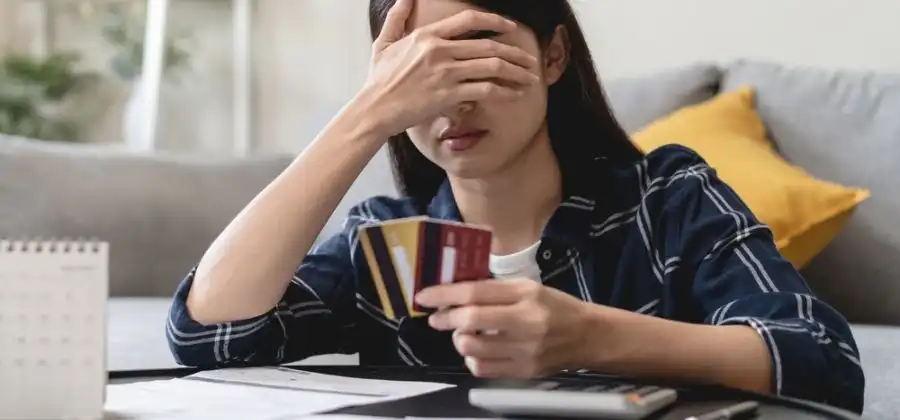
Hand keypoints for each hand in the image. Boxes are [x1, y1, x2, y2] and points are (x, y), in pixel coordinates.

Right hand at [356, 0, 540, 137]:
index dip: (495, 21)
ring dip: (516, 72)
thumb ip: (397, 17)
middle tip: (529, 59)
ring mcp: (446, 72)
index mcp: (428, 35)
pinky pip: (486, 89)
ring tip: (529, 78)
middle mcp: (440, 50)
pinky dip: (505, 91)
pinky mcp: (449, 94)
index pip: (469, 20)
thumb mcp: (384, 43)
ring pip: (492, 66)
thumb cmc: (379, 80)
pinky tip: (514, 94)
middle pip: (489, 45)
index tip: (511, 28)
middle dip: (514, 52)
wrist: (375, 108)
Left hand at [415, 278, 590, 378]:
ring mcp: (525, 350)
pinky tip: (477, 350)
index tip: (425, 296)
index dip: (445, 294)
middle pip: (471, 321)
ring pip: (472, 347)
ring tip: (463, 333)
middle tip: (436, 318)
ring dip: (458, 339)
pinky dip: (472, 358)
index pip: (476, 293)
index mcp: (526, 295)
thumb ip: (495, 290)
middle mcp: (526, 322)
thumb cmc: (556, 306)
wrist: (588, 336)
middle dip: (446, 318)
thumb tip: (456, 292)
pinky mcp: (524, 371)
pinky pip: (483, 368)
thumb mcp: (528, 288)